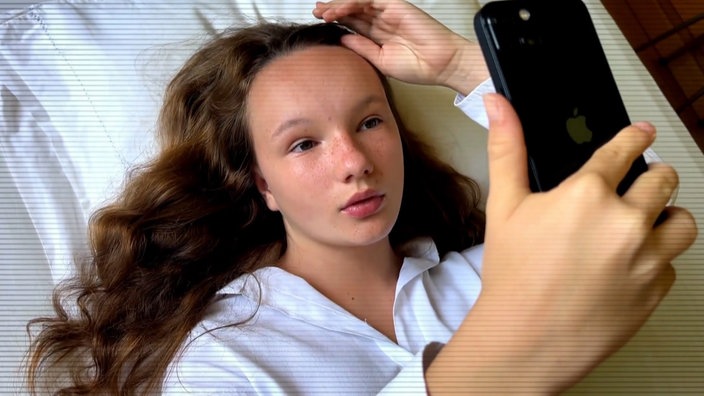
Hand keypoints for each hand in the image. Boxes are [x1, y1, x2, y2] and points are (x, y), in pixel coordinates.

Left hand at [312, 0, 488, 93]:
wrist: (440, 65)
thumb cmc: (418, 66)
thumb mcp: (380, 61)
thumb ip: (361, 48)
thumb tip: (341, 39)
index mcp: (379, 34)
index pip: (353, 24)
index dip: (336, 22)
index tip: (320, 25)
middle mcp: (382, 20)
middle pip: (353, 10)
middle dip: (333, 10)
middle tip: (316, 13)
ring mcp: (388, 11)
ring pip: (358, 3)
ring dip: (339, 6)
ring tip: (323, 12)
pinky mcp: (395, 5)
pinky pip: (369, 0)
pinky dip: (352, 3)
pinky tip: (338, 10)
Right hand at [425, 94, 697, 393]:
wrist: (525, 340)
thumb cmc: (512, 276)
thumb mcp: (504, 207)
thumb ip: (507, 150)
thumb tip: (499, 106)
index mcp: (587, 194)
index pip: (625, 150)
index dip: (635, 137)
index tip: (642, 133)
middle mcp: (625, 221)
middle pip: (663, 181)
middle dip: (654, 176)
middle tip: (642, 183)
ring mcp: (646, 258)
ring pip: (681, 222)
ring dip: (666, 216)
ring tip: (645, 223)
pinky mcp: (656, 291)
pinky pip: (671, 265)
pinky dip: (656, 260)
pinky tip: (628, 266)